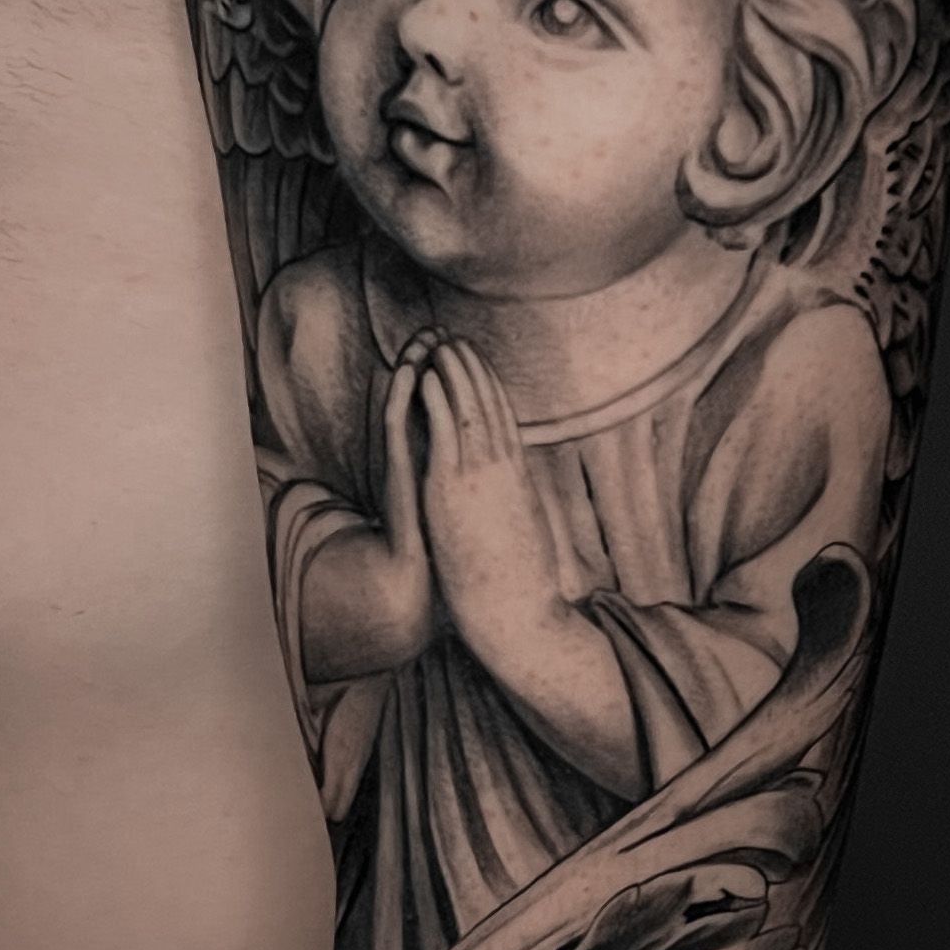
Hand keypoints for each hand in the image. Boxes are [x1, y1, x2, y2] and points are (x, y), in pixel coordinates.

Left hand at [415, 337, 566, 651]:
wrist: (514, 611)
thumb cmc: (520, 584)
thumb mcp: (524, 531)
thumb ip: (515, 504)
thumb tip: (516, 497)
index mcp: (519, 478)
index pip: (504, 418)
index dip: (489, 385)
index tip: (478, 362)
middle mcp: (502, 469)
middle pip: (486, 404)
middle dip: (471, 367)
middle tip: (455, 338)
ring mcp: (478, 476)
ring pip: (465, 408)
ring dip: (452, 372)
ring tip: (438, 342)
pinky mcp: (452, 489)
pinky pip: (443, 432)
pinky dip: (435, 400)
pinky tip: (425, 376)